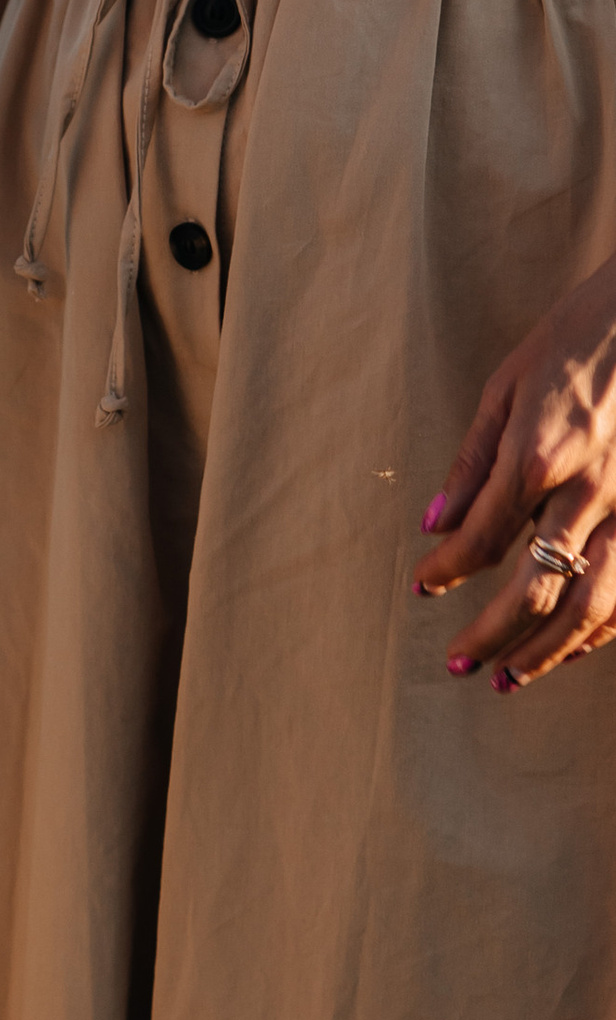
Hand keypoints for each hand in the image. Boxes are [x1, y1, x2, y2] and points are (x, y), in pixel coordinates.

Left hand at [417, 255, 615, 695]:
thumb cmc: (573, 341)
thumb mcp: (505, 387)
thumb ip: (470, 464)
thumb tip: (431, 525)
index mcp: (539, 456)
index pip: (482, 539)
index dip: (446, 571)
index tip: (422, 588)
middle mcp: (589, 491)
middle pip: (536, 587)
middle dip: (492, 636)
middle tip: (458, 666)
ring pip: (595, 605)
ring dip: (550, 651)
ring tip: (511, 678)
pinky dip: (602, 629)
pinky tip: (573, 647)